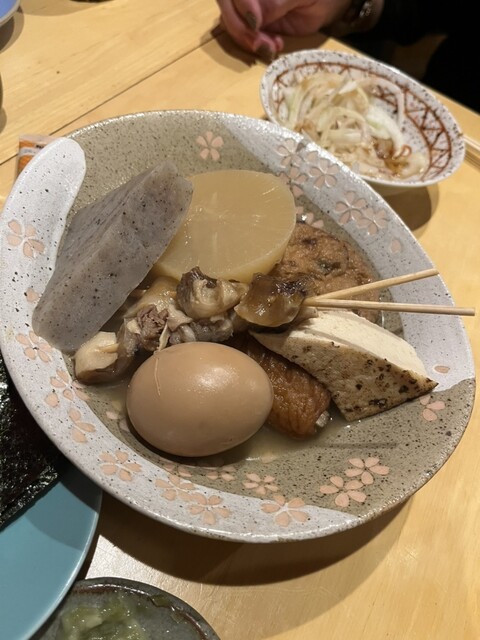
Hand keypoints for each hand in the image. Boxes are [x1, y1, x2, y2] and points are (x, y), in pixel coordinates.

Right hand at [216, 0, 350, 55]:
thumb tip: (253, 19)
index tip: (256, 22)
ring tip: (273, 46)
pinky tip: (275, 46)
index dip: (242, 7)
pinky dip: (257, 46)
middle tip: (260, 44)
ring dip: (249, 40)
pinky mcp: (256, 26)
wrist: (329, 2)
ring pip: (232, 24)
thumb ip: (274, 3)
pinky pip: (246, 37)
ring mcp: (250, 8)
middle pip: (226, 8)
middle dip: (241, 29)